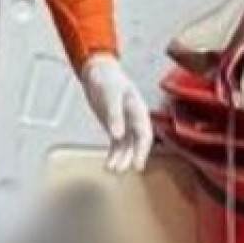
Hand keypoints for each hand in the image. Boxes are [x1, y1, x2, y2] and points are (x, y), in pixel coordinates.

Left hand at [79, 54, 152, 171]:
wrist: (99, 72)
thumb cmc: (107, 80)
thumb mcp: (110, 95)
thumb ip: (114, 115)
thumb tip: (117, 135)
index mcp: (138, 110)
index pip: (144, 135)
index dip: (142, 151)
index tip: (137, 165)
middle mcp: (134, 119)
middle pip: (137, 144)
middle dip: (130, 158)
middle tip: (121, 170)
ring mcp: (125, 124)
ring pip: (126, 146)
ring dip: (120, 158)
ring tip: (111, 169)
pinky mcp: (115, 127)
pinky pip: (117, 144)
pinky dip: (114, 154)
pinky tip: (108, 164)